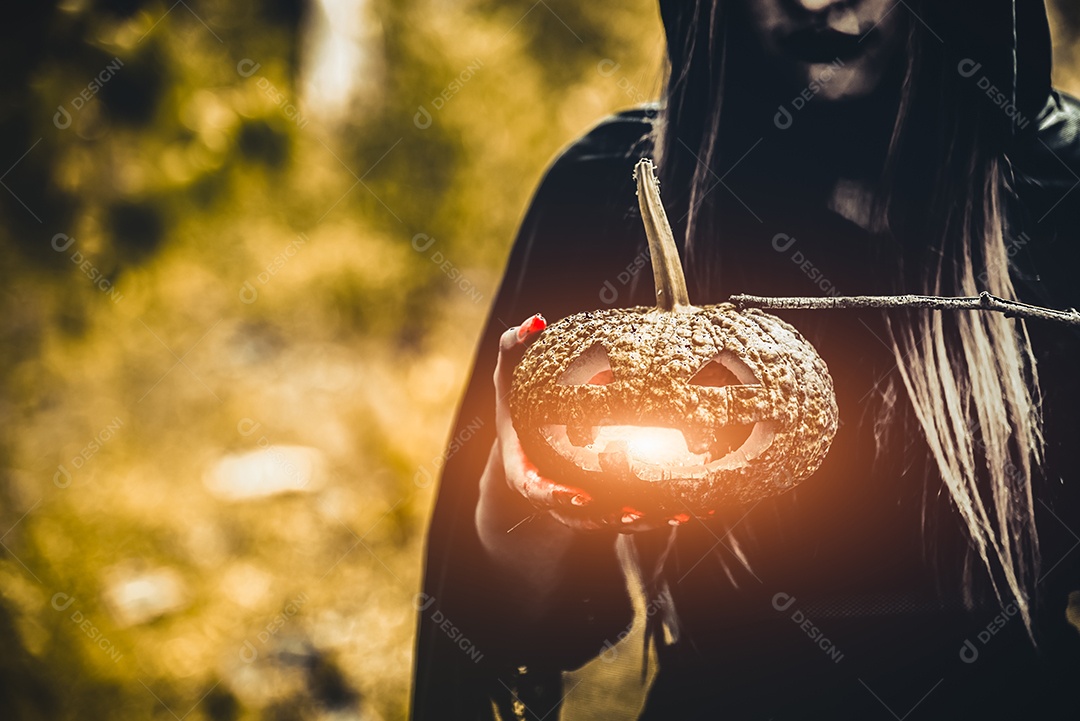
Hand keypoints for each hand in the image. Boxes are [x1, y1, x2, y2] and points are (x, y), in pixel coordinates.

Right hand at [493, 314, 689, 532]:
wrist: (526, 442)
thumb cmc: (520, 404)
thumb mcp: (510, 377)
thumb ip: (514, 349)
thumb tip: (534, 321)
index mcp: (525, 469)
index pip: (536, 490)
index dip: (556, 498)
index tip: (579, 496)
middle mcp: (552, 494)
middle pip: (579, 516)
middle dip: (609, 517)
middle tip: (636, 510)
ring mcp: (578, 505)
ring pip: (609, 522)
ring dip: (641, 521)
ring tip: (672, 512)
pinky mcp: (604, 506)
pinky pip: (630, 515)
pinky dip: (658, 515)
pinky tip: (687, 510)